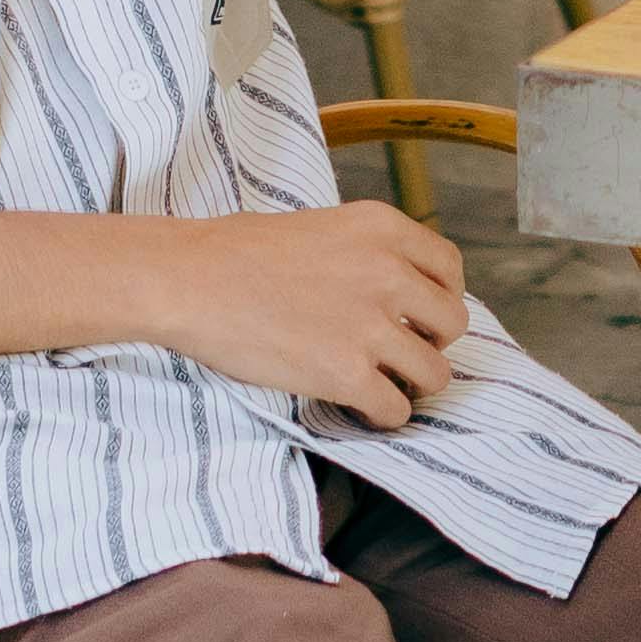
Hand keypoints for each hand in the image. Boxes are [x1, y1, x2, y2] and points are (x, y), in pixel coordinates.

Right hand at [162, 198, 470, 430]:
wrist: (189, 281)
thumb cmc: (236, 252)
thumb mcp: (319, 226)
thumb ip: (366, 252)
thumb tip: (394, 288)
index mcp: (382, 228)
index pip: (450, 269)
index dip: (440, 299)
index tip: (420, 316)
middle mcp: (388, 272)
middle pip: (452, 325)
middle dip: (429, 343)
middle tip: (398, 352)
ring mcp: (370, 325)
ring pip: (434, 374)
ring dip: (410, 384)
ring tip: (381, 384)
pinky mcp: (347, 373)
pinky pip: (396, 409)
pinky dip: (382, 415)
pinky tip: (360, 406)